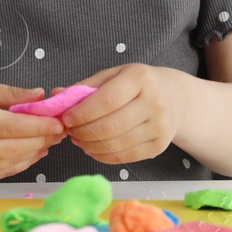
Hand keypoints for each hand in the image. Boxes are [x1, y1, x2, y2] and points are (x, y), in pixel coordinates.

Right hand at [0, 80, 67, 181]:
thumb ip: (7, 93)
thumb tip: (39, 95)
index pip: (10, 126)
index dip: (37, 125)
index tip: (57, 121)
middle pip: (13, 147)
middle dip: (41, 139)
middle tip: (60, 130)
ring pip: (9, 162)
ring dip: (35, 152)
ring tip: (50, 140)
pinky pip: (1, 172)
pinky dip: (21, 163)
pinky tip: (34, 152)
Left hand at [61, 64, 185, 164]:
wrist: (175, 97)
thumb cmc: (138, 84)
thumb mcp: (114, 75)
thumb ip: (85, 86)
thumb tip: (56, 96)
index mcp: (140, 79)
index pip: (106, 101)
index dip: (81, 113)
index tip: (65, 118)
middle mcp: (154, 103)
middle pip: (110, 126)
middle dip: (83, 132)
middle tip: (69, 131)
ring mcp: (159, 127)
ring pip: (116, 145)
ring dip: (90, 146)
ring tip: (78, 139)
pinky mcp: (159, 146)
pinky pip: (125, 157)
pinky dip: (103, 156)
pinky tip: (92, 148)